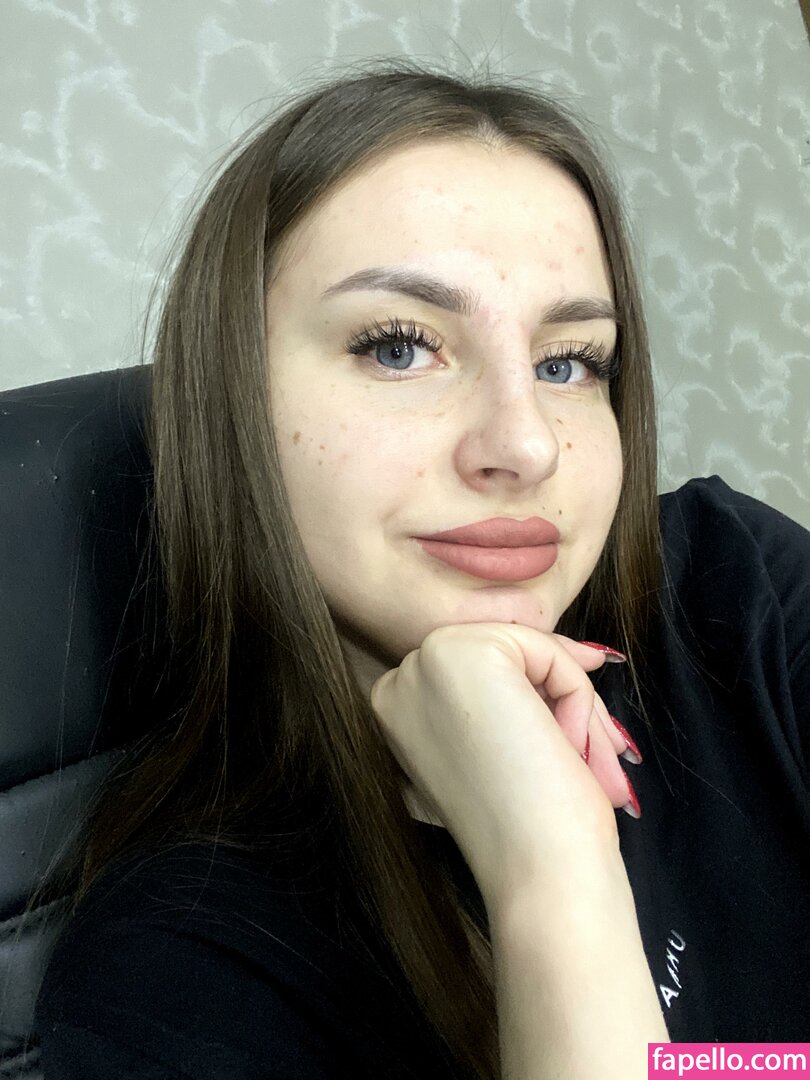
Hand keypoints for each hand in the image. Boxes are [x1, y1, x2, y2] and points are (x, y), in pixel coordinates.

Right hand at [370, 624, 635, 905]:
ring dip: (575, 704)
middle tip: (606, 756)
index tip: (578, 741)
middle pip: (506, 657)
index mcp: (395, 714)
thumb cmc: (531, 830)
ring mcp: (423, 663)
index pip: (481, 676)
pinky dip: (576, 696)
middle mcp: (396, 683)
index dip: (538, 702)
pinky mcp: (463, 651)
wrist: (539, 874)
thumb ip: (512, 703)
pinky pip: (546, 650)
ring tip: (597, 764)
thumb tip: (588, 653)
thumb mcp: (500, 754)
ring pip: (529, 651)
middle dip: (563, 700)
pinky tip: (572, 747)